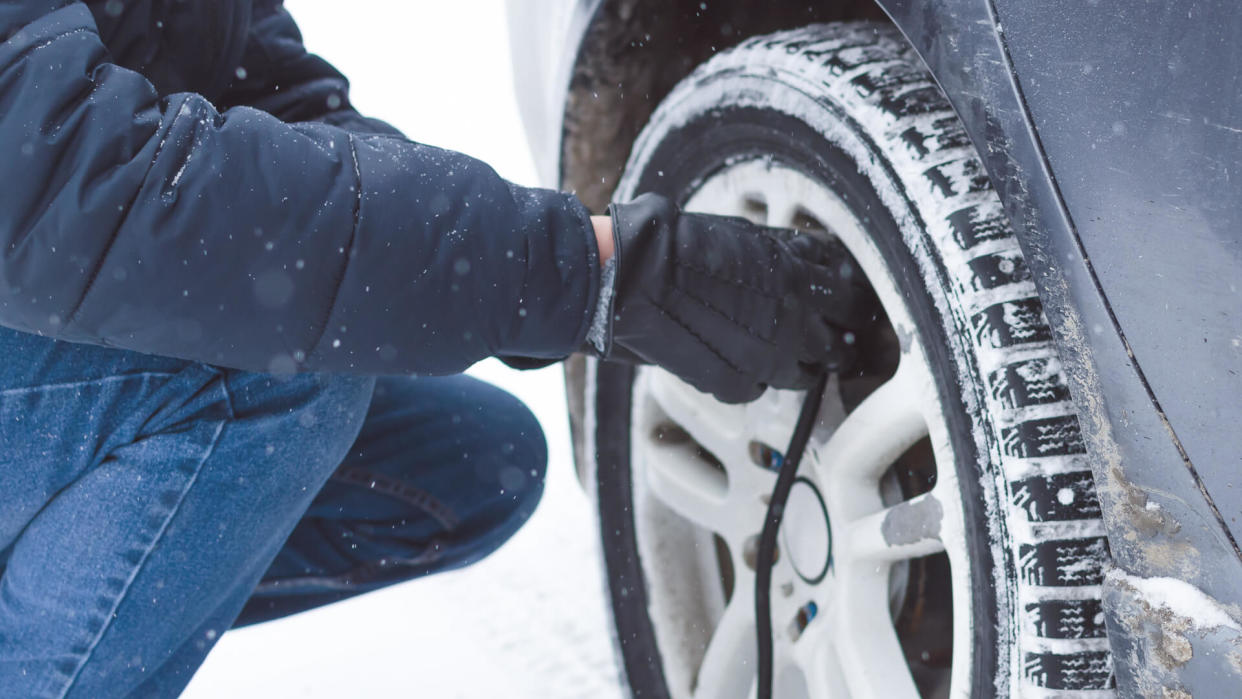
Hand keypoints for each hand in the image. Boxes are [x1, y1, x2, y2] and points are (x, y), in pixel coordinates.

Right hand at [595, 193, 874, 402]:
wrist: (636, 277)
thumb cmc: (681, 246)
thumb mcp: (748, 236)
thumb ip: (786, 254)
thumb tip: (809, 260)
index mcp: (799, 281)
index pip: (850, 298)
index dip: (849, 300)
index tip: (845, 302)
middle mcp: (793, 325)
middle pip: (839, 345)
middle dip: (835, 339)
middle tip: (828, 337)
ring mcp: (767, 361)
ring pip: (806, 374)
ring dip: (800, 363)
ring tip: (782, 352)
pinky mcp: (736, 385)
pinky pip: (760, 387)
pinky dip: (754, 375)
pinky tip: (737, 357)